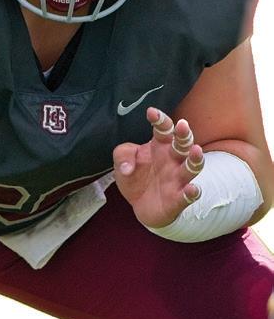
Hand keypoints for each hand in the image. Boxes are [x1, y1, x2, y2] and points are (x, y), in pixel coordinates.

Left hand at [113, 107, 204, 227]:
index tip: (151, 112)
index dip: (159, 120)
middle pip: (182, 144)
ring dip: (195, 159)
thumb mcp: (122, 162)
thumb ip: (122, 156)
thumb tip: (127, 167)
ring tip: (196, 150)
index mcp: (160, 146)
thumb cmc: (135, 177)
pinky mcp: (178, 199)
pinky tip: (193, 188)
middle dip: (184, 134)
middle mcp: (172, 160)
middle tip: (182, 124)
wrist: (139, 205)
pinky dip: (192, 192)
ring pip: (191, 167)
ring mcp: (177, 179)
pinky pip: (188, 195)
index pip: (163, 129)